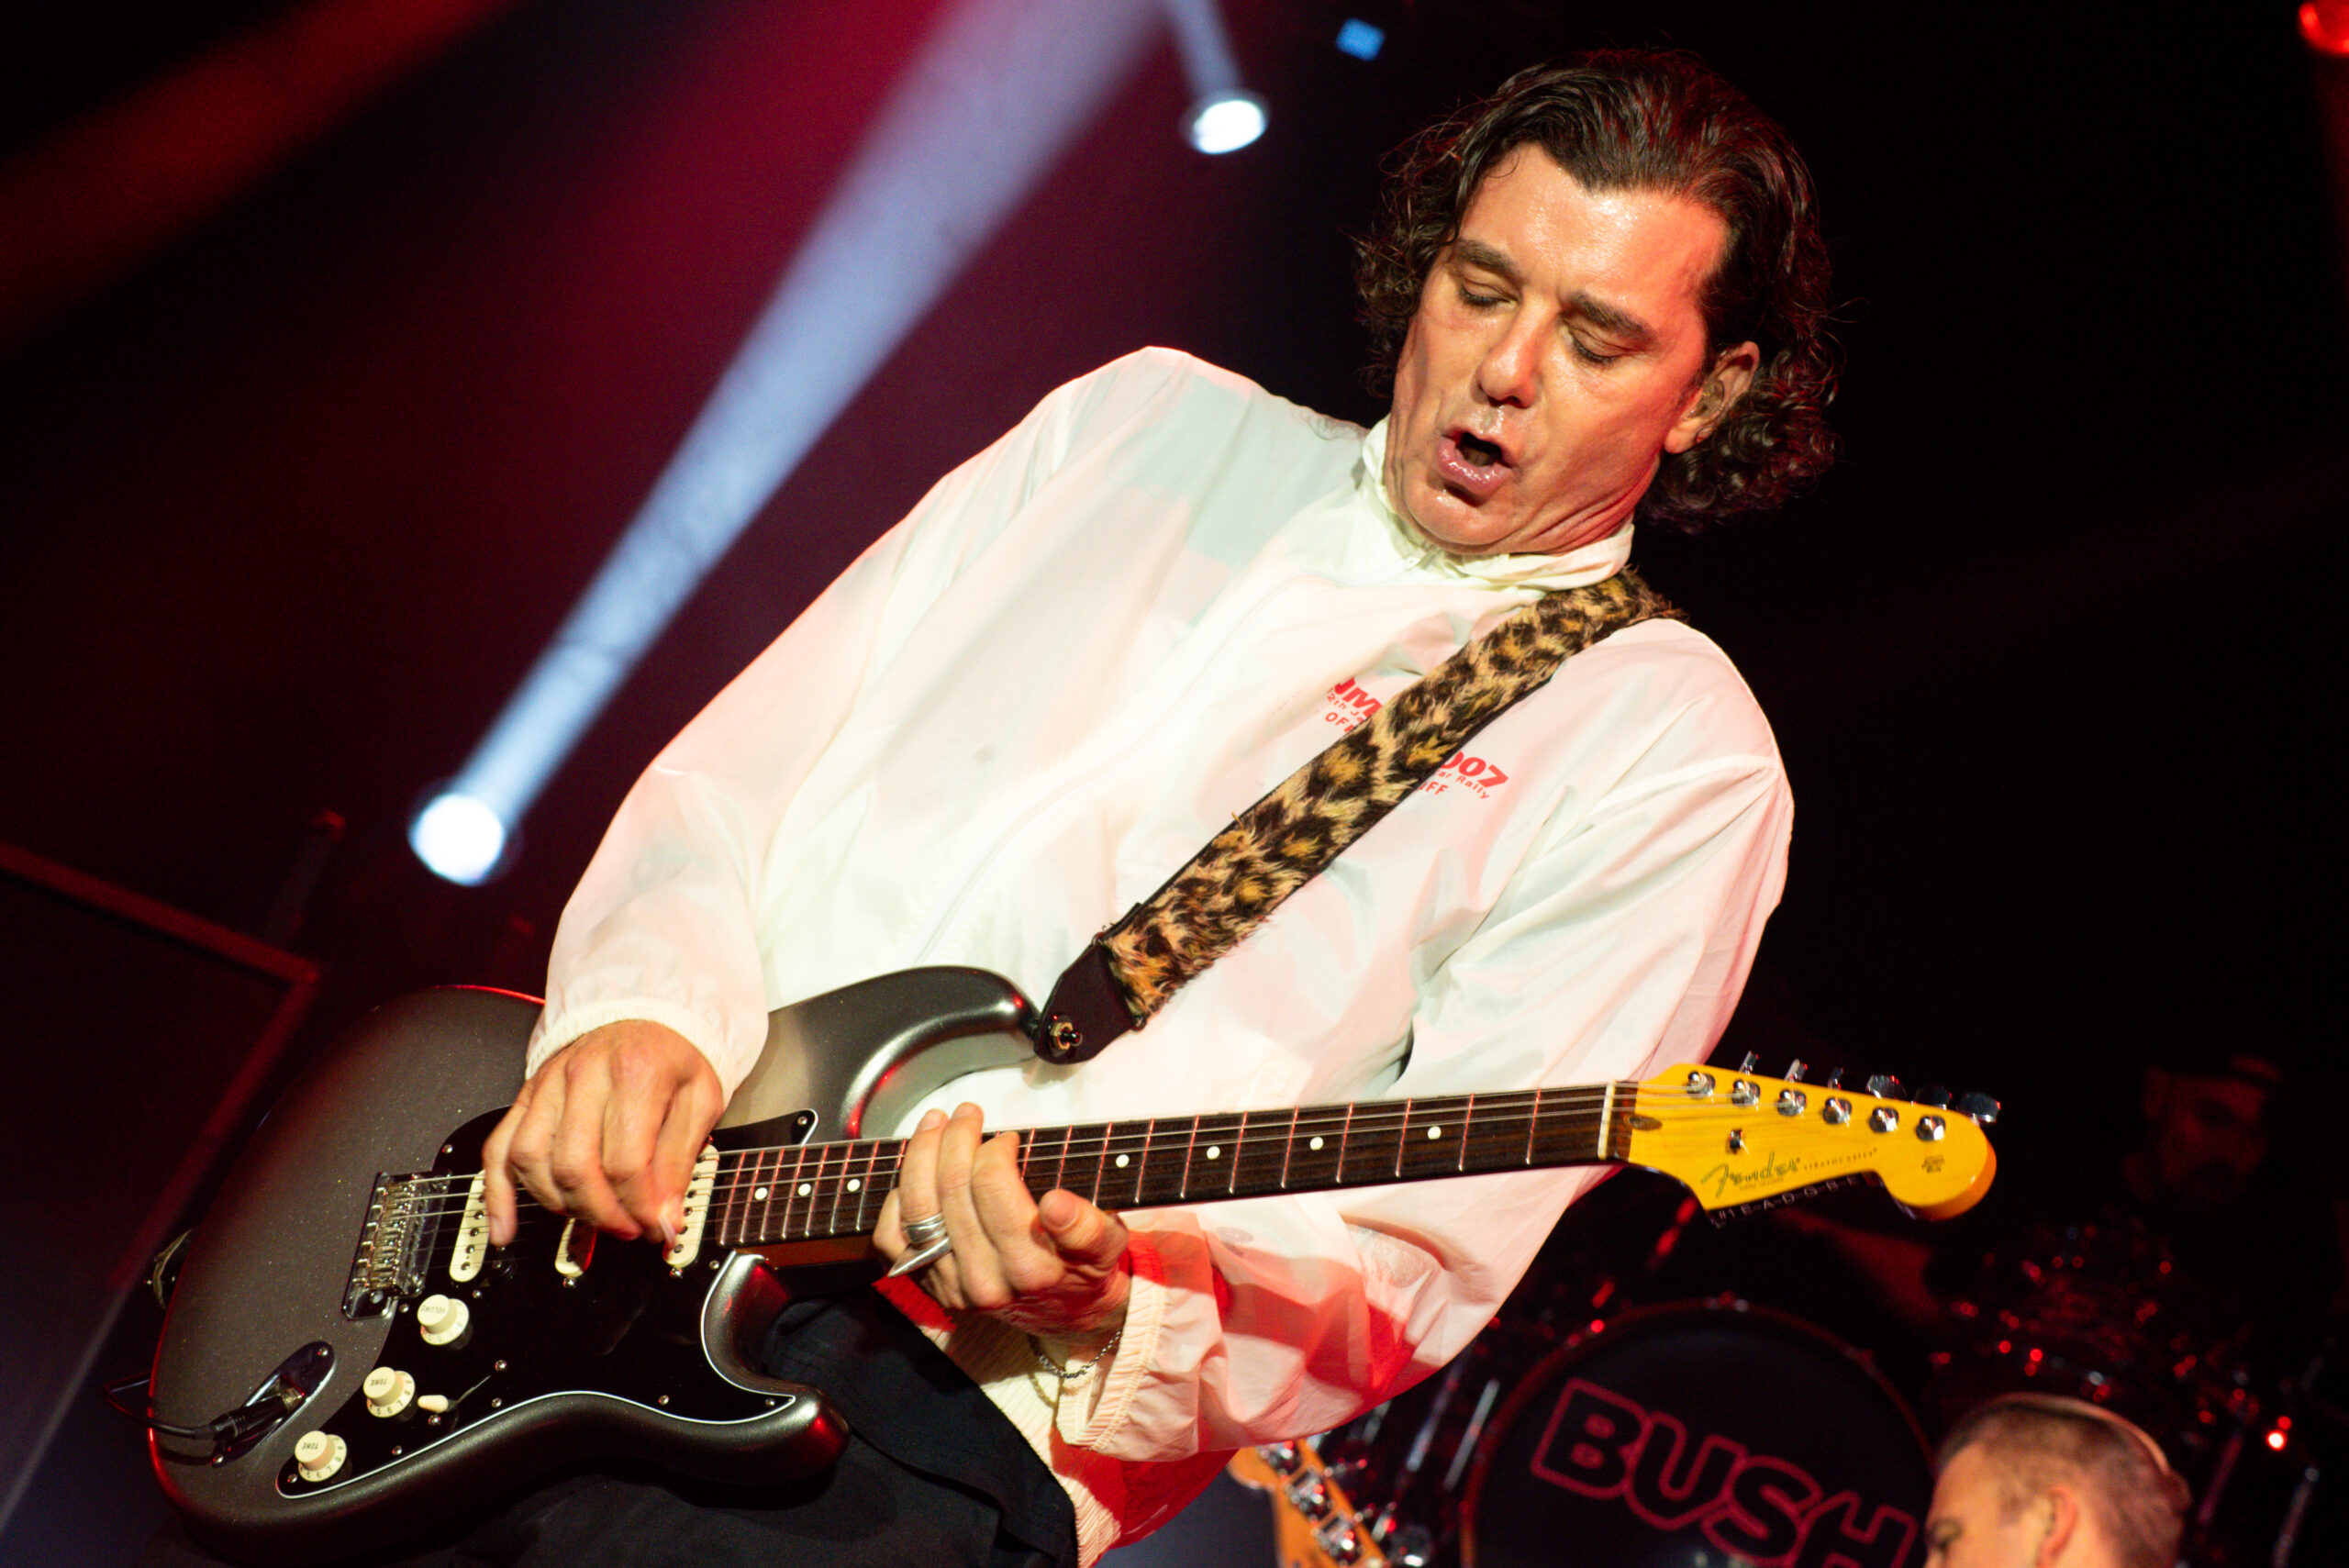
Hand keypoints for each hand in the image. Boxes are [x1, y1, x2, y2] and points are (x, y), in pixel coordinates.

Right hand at [481, 1019, 725, 1247]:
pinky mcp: (526, 1096)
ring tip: (592, 1218)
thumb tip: (666, 1219)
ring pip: (532, 1160)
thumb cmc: (673, 1057)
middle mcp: (583, 1075)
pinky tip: (506, 1227)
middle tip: (627, 1229)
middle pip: (575, 1166)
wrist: (646, 1015)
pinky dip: (497, 1193)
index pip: (627, 1162)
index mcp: (635, 1073)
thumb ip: (682, 1159)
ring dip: (560, 1204)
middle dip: (602, 1213)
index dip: (641, 1207)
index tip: (657, 1228)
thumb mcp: (701, 1100)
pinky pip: (498, 1149)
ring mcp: (547, 1085)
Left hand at [877, 1103, 1131, 1342]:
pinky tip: (914, 1174)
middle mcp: (984, 1281)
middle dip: (956, 1138)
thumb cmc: (1084, 1267)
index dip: (994, 1150)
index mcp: (1029, 1267)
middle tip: (968, 1114)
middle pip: (950, 1190)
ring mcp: (950, 1286)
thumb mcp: (1108, 1244)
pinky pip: (891, 1240)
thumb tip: (1056, 1204)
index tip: (1008, 1138)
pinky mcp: (929, 1285)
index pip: (992, 1188)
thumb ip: (1088, 1226)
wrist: (1065, 1313)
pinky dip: (895, 1201)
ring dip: (921, 1155)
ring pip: (917, 1209)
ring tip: (935, 1124)